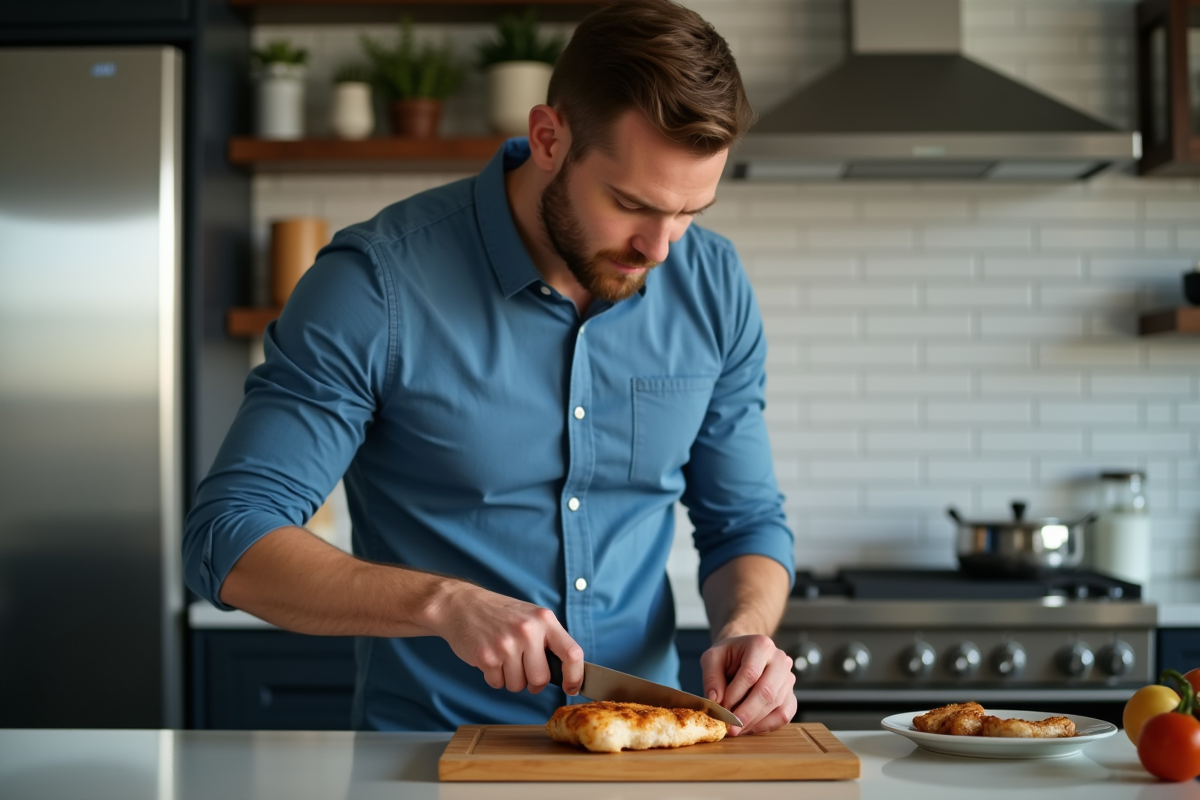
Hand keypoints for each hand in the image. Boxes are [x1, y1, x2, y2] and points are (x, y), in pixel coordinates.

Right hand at [430, 582, 584, 694]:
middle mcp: (527, 631)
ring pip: (518, 685)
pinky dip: (494, 677)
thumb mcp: (531, 616)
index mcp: (544, 620)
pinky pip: (498, 684)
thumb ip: (548, 639)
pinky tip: (490, 658)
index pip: (572, 653)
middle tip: (523, 669)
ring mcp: (506, 644)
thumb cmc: (499, 614)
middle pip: (541, 678)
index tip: (572, 687)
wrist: (461, 605)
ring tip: (503, 658)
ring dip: (511, 679)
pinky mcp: (486, 656)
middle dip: (533, 682)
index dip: (575, 676)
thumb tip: (566, 672)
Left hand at [700, 634, 796, 735]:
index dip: (735, 694)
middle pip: (767, 691)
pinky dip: (767, 725)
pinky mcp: (791, 694)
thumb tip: (715, 700)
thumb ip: (711, 677)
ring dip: (754, 721)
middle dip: (746, 713)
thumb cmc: (727, 655)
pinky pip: (784, 714)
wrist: (742, 654)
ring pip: (776, 705)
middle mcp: (780, 659)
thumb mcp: (712, 658)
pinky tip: (749, 727)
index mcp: (761, 645)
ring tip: (735, 728)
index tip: (721, 708)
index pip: (751, 673)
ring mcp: (788, 677)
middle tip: (730, 727)